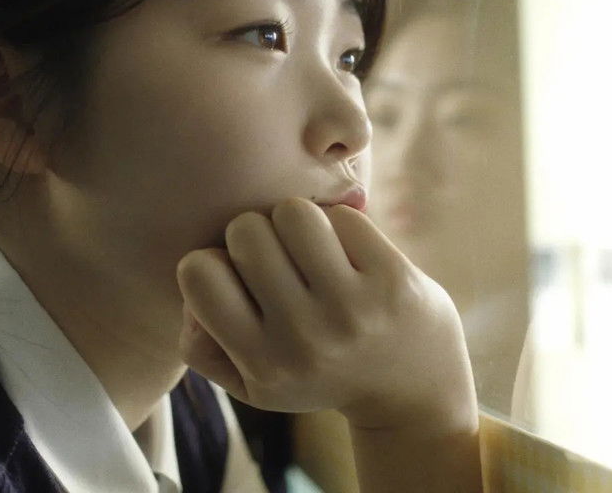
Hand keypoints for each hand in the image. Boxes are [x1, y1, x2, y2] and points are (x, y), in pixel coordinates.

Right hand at [176, 197, 476, 432]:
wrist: (415, 399)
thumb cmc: (319, 375)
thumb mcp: (251, 385)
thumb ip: (200, 343)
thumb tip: (195, 278)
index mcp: (262, 364)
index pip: (198, 272)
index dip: (211, 261)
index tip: (237, 278)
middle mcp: (305, 339)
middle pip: (246, 230)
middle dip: (256, 233)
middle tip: (278, 259)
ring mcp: (353, 309)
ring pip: (293, 212)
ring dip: (296, 220)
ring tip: (310, 248)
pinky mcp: (395, 280)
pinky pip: (343, 215)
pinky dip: (339, 224)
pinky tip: (348, 253)